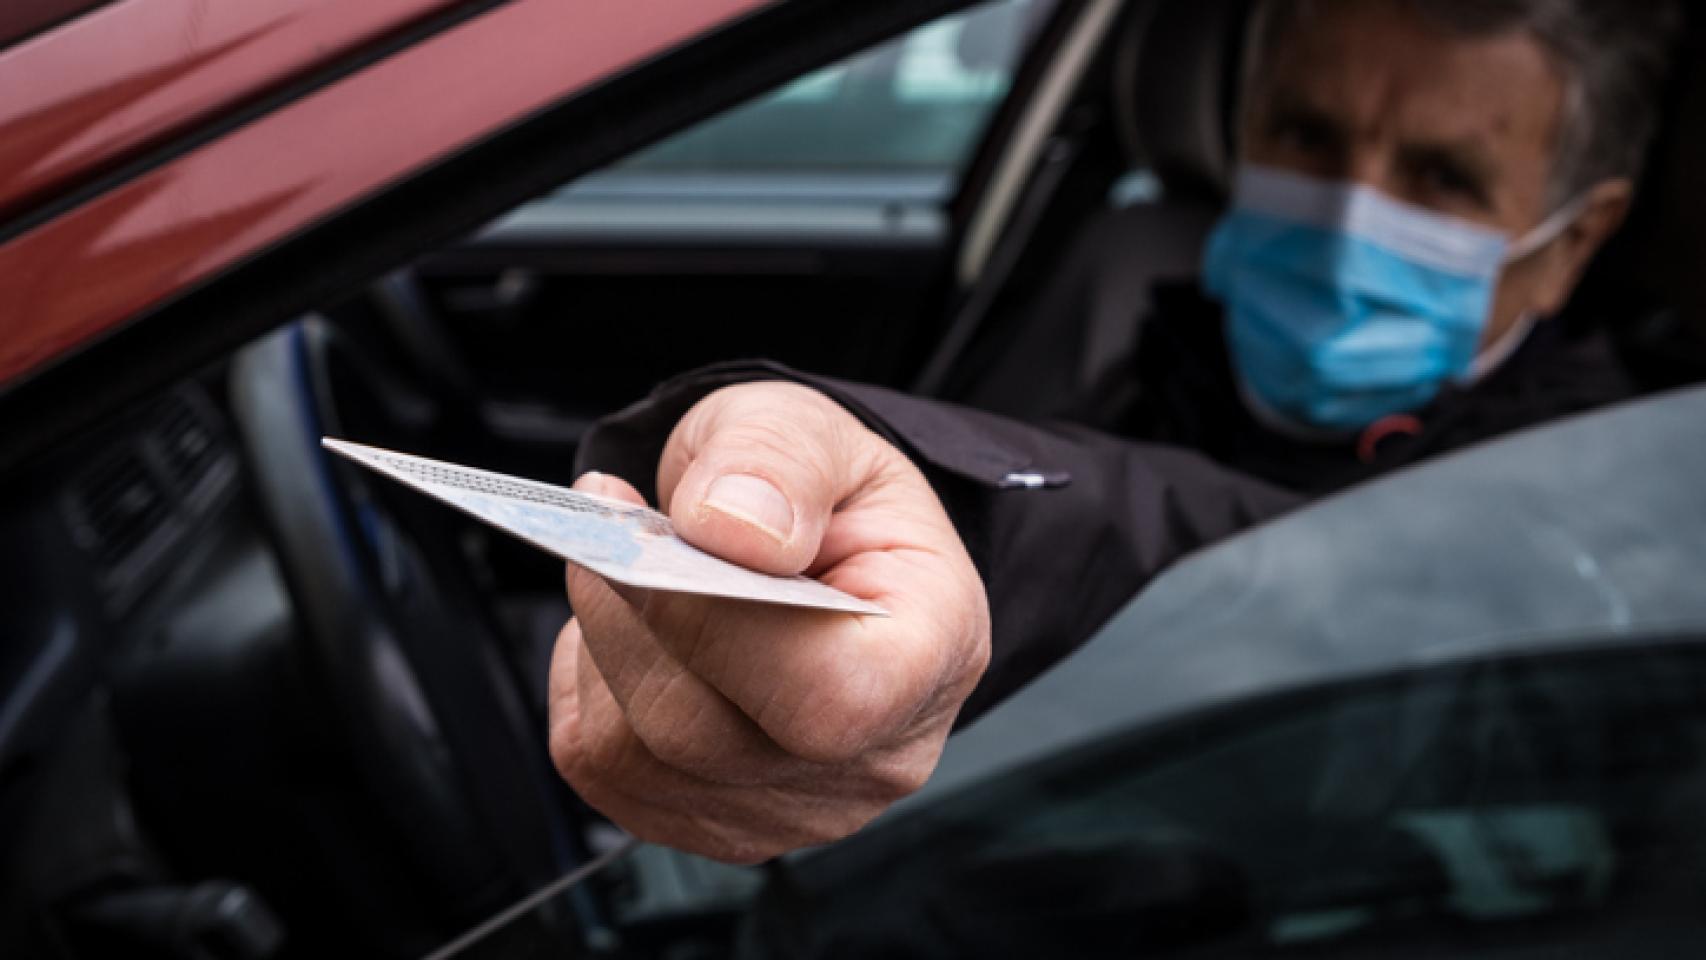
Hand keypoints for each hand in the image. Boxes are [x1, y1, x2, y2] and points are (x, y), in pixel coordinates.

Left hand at [550, 382, 989, 862]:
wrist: (818, 539)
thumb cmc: (827, 493)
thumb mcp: (813, 429)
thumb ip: (778, 461)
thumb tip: (729, 527)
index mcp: (932, 649)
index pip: (829, 696)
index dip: (719, 625)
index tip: (668, 536)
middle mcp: (876, 755)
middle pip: (704, 732)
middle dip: (630, 615)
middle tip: (614, 523)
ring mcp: (796, 808)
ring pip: (637, 756)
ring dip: (604, 648)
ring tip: (636, 573)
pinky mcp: (716, 825)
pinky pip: (605, 770)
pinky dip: (592, 690)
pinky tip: (639, 633)